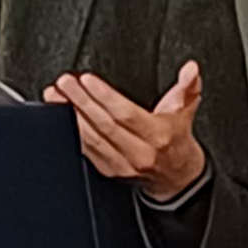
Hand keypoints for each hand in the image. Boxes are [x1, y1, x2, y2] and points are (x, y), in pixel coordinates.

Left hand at [43, 61, 205, 202]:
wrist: (177, 178)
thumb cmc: (176, 139)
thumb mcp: (185, 110)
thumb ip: (187, 86)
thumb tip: (191, 68)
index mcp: (158, 136)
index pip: (126, 114)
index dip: (104, 97)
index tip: (87, 80)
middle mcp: (139, 153)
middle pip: (104, 125)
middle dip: (81, 101)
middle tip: (64, 83)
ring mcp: (122, 165)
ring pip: (91, 139)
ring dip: (70, 115)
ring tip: (55, 96)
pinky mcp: (108, 171)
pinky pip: (86, 150)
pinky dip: (72, 132)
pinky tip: (59, 117)